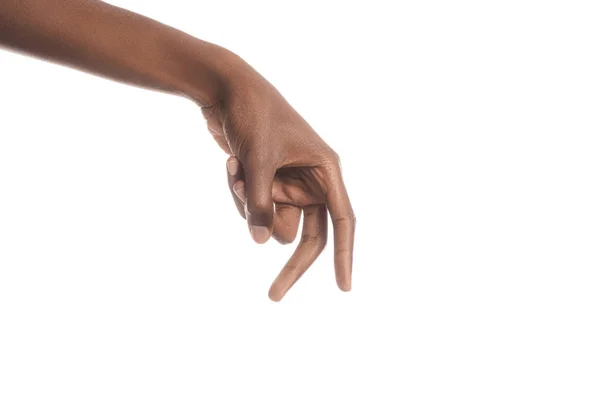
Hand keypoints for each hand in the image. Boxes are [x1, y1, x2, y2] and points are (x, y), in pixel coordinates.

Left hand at [202, 58, 355, 300]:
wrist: (227, 90)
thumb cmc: (253, 115)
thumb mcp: (258, 161)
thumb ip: (260, 204)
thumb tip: (260, 243)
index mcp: (325, 171)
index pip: (343, 221)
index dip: (345, 256)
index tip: (343, 288)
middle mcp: (312, 181)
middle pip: (308, 236)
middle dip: (289, 264)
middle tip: (272, 297)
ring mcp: (289, 184)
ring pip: (274, 223)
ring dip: (250, 208)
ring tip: (237, 171)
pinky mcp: (267, 183)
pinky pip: (255, 209)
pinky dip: (239, 195)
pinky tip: (231, 165)